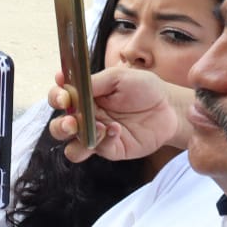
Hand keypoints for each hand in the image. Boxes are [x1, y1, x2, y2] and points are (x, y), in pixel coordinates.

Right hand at [46, 67, 185, 163]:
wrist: (170, 107)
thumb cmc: (145, 88)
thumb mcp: (120, 76)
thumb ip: (95, 82)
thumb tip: (71, 86)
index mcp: (84, 97)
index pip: (59, 99)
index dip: (56, 97)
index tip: (64, 95)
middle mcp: (86, 118)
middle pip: (58, 128)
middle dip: (60, 126)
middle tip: (72, 122)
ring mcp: (97, 136)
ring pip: (72, 148)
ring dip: (77, 140)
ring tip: (95, 128)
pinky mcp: (111, 149)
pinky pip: (98, 150)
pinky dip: (104, 140)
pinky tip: (117, 130)